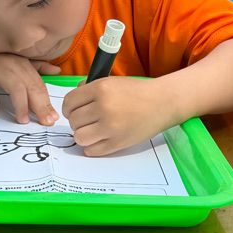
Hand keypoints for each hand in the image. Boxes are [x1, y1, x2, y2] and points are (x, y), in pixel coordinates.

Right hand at [0, 48, 60, 124]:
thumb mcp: (14, 62)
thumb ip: (36, 67)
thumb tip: (57, 70)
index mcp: (21, 63)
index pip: (39, 84)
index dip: (47, 102)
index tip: (53, 118)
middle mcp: (11, 63)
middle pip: (31, 86)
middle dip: (40, 106)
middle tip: (44, 123)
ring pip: (15, 87)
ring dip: (20, 106)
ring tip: (22, 121)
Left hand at [61, 76, 181, 155]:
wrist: (163, 102)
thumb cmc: (137, 91)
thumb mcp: (112, 82)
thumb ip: (90, 88)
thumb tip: (72, 102)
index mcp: (101, 88)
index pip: (69, 102)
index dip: (69, 108)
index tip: (74, 111)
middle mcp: (104, 107)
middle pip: (73, 121)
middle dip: (77, 122)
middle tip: (88, 121)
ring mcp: (111, 126)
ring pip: (79, 137)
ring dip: (84, 135)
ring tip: (93, 131)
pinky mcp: (118, 142)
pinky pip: (92, 150)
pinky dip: (93, 147)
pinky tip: (101, 140)